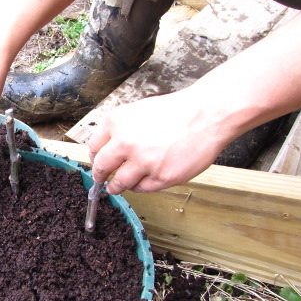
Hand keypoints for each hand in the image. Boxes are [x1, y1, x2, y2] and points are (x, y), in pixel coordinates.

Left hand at [88, 89, 229, 193]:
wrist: (207, 114)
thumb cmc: (176, 112)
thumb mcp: (137, 111)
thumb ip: (119, 130)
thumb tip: (106, 149)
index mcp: (117, 122)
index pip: (93, 148)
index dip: (94, 158)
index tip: (96, 163)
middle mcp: (126, 142)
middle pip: (101, 168)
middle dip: (100, 176)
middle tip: (100, 180)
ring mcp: (143, 162)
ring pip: (119, 183)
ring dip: (117, 186)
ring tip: (118, 186)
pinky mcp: (161, 177)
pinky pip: (141, 189)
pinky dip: (140, 186)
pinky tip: (144, 180)